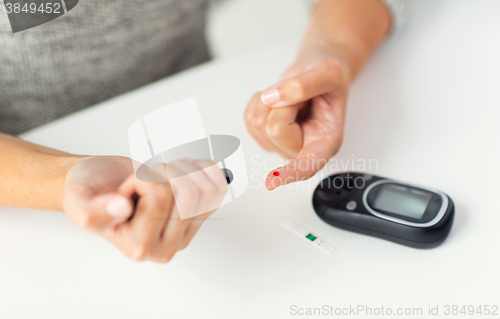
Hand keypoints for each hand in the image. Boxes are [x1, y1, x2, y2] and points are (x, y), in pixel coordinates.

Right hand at [63, 156, 226, 262]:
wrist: (101, 183)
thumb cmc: (90, 191)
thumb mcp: (78, 200)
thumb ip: (93, 211)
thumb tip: (121, 208)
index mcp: (138, 247)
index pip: (161, 195)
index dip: (144, 179)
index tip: (128, 187)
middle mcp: (165, 247)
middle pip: (187, 192)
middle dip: (166, 172)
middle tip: (147, 177)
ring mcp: (184, 234)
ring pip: (205, 188)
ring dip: (183, 170)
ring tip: (161, 175)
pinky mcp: (196, 219)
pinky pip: (217, 191)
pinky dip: (205, 171)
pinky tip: (185, 169)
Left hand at [245, 54, 349, 189]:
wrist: (319, 76)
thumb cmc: (330, 80)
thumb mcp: (329, 72)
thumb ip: (303, 85)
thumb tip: (271, 98)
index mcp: (327, 142)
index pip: (309, 164)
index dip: (291, 172)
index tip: (272, 182)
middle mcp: (303, 149)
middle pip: (274, 129)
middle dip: (284, 104)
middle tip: (302, 98)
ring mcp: (281, 146)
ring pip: (258, 124)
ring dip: (271, 101)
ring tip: (293, 99)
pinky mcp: (264, 137)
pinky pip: (248, 118)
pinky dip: (260, 101)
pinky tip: (278, 100)